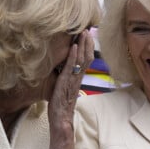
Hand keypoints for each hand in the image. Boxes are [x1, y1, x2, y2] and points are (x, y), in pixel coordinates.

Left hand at [47, 30, 93, 148]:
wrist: (61, 119)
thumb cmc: (61, 105)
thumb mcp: (65, 89)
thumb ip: (67, 79)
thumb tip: (64, 71)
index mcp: (78, 78)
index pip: (86, 60)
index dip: (88, 48)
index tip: (87, 36)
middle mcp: (78, 77)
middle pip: (87, 57)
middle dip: (88, 43)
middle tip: (87, 29)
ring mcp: (73, 79)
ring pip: (81, 59)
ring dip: (83, 45)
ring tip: (83, 32)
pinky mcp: (65, 82)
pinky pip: (71, 67)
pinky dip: (73, 56)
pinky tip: (74, 46)